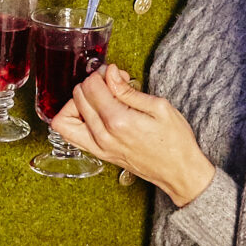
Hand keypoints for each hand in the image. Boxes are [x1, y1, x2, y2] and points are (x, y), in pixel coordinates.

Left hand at [55, 65, 214, 207]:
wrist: (179, 172)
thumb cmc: (175, 141)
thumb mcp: (159, 108)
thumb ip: (129, 91)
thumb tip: (110, 73)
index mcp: (119, 121)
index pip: (92, 87)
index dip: (102, 74)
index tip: (117, 75)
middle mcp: (103, 135)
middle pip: (78, 97)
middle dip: (92, 83)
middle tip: (110, 84)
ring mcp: (98, 147)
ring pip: (65, 117)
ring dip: (77, 100)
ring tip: (96, 98)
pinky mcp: (98, 154)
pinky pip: (70, 135)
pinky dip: (73, 119)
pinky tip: (90, 113)